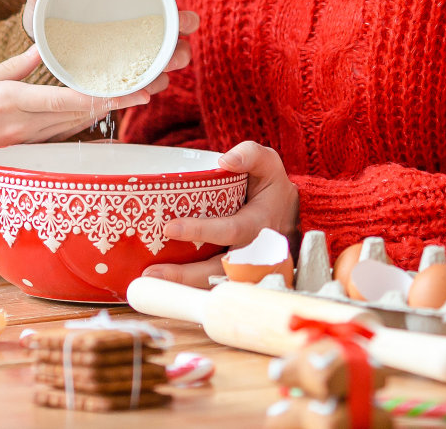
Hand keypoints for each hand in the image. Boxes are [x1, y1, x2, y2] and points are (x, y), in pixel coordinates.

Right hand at [0, 47, 150, 173]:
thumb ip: (15, 66)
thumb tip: (41, 47)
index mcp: (8, 101)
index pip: (59, 99)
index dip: (95, 95)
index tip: (124, 88)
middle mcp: (23, 124)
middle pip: (78, 113)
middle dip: (115, 101)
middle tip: (149, 88)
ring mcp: (27, 141)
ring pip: (76, 124)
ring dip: (107, 111)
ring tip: (139, 96)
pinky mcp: (28, 150)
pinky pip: (63, 134)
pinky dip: (85, 122)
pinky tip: (107, 112)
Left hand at [21, 0, 197, 95]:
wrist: (50, 57)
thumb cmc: (54, 24)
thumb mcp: (44, 8)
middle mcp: (146, 22)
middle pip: (180, 18)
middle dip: (184, 20)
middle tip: (179, 23)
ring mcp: (147, 50)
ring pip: (176, 52)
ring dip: (177, 56)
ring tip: (167, 63)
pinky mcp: (139, 75)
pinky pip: (156, 80)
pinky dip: (155, 83)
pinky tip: (148, 87)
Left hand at [140, 141, 298, 287]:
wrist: (294, 219)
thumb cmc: (273, 190)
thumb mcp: (268, 165)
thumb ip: (250, 155)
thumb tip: (226, 160)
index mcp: (259, 223)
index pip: (229, 230)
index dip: (200, 231)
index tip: (170, 228)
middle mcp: (254, 252)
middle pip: (219, 269)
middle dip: (185, 274)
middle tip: (152, 271)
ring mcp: (248, 270)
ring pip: (216, 284)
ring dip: (184, 287)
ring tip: (151, 282)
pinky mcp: (240, 279)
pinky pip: (215, 288)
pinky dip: (191, 291)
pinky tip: (166, 287)